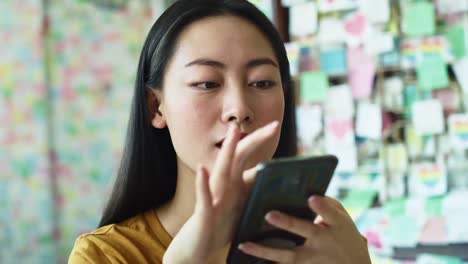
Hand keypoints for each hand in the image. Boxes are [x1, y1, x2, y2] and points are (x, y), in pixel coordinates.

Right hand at [163, 121, 279, 263]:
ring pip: (221, 171)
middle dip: (254, 139)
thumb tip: (278, 180)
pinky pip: (204, 198)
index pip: (246, 156)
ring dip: (227, 151)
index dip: (259, 140)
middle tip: (273, 125)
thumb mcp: (240, 207)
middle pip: (238, 157)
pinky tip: (202, 170)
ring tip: (233, 131)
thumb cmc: (219, 227)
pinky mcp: (204, 215)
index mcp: (233, 183)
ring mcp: (213, 199)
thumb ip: (253, 191)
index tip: (275, 125)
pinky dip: (203, 184)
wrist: (194, 250)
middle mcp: (223, 186)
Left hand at [238, 196, 370, 263]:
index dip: (321, 206)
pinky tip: (246, 260)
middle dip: (288, 223)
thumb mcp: (342, 219)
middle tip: (269, 214)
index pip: (330, 213)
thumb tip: (301, 192)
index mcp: (337, 224)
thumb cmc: (342, 233)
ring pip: (288, 256)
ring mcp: (313, 259)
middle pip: (306, 231)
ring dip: (265, 252)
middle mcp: (325, 241)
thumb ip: (326, 204)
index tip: (311, 198)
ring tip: (243, 244)